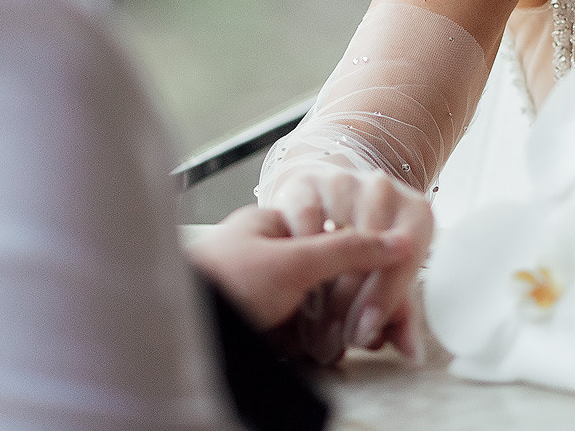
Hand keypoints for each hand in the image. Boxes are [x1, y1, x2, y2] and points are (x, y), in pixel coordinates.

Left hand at [186, 204, 415, 333]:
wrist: (176, 335)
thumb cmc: (219, 284)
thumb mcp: (291, 262)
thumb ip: (347, 248)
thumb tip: (398, 242)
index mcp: (280, 222)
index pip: (345, 233)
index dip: (371, 261)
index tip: (391, 285)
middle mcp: (278, 252)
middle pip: (340, 273)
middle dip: (360, 302)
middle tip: (373, 328)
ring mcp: (274, 290)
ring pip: (328, 305)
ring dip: (344, 325)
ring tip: (352, 342)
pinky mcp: (271, 325)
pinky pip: (311, 331)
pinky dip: (323, 342)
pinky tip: (330, 352)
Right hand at [266, 162, 434, 362]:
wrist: (340, 199)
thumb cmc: (373, 248)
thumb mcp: (391, 275)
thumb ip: (399, 315)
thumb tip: (412, 354)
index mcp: (417, 214)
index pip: (401, 263)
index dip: (381, 302)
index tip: (362, 334)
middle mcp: (385, 190)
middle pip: (366, 254)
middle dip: (345, 307)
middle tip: (332, 342)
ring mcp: (346, 182)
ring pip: (332, 240)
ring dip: (320, 288)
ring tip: (313, 325)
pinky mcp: (309, 182)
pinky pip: (303, 222)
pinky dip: (298, 256)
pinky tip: (297, 286)